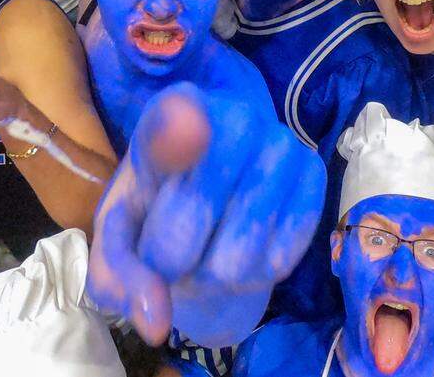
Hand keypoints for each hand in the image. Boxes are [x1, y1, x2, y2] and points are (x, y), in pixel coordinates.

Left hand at [87, 84, 325, 347]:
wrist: (213, 216)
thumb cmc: (156, 217)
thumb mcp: (120, 241)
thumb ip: (121, 275)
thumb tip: (156, 323)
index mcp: (171, 110)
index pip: (177, 118)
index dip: (179, 133)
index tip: (186, 133)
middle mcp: (234, 113)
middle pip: (195, 211)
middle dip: (171, 258)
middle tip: (169, 255)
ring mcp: (280, 142)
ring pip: (240, 250)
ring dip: (211, 277)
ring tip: (205, 257)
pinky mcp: (313, 175)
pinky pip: (281, 258)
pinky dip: (253, 278)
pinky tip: (244, 254)